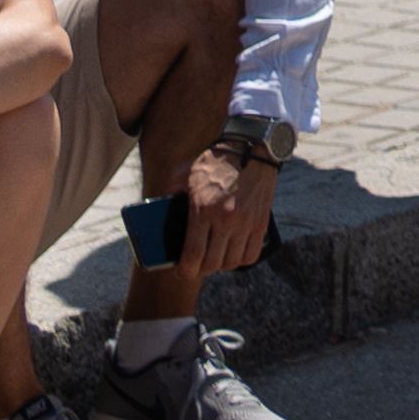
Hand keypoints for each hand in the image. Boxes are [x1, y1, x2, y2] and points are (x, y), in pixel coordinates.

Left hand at [177, 144, 275, 278]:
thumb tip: (158, 206)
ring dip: (221, 265)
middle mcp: (225, 219)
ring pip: (231, 262)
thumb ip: (170, 190)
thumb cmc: (216, 161)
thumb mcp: (186, 173)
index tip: (183, 271)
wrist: (251, 148)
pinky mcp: (260, 222)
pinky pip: (251, 254)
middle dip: (202, 270)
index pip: (194, 254)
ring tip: (215, 259)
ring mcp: (245, 223)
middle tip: (197, 266)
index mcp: (203, 209)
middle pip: (212, 264)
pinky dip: (241, 258)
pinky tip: (234, 252)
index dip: (187, 270)